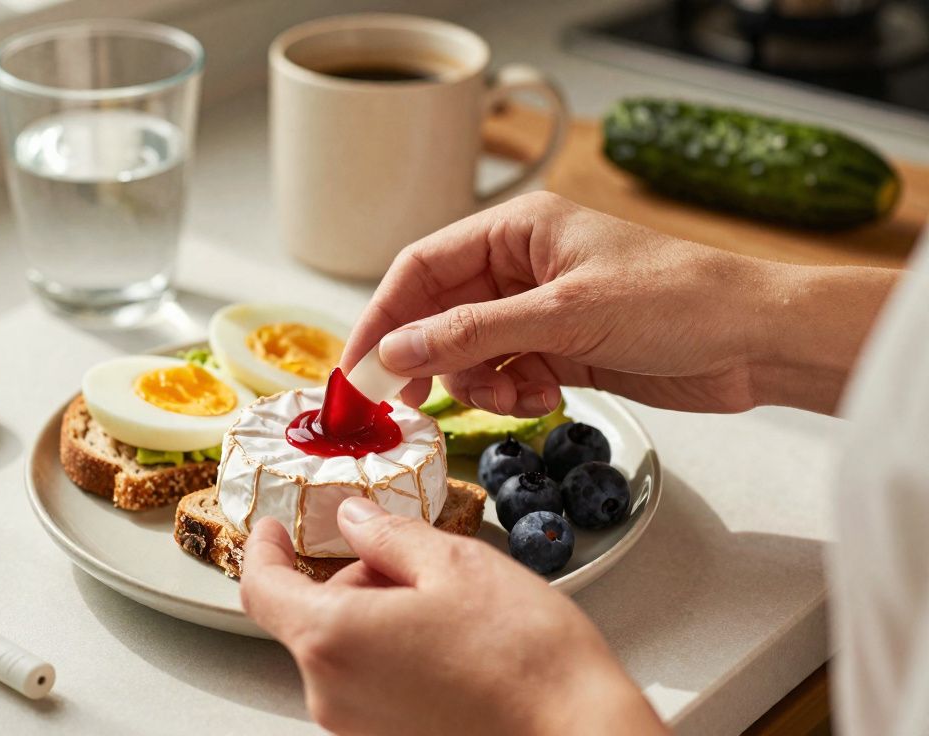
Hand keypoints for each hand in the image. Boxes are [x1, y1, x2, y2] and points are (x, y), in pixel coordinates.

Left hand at [241, 499, 666, 734]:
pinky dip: (398, 658)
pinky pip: (372, 687)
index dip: (263, 550)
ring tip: (455, 616)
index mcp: (333, 638)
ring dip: (382, 619)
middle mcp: (331, 694)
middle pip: (316, 617)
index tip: (273, 529)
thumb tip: (353, 518)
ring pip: (347, 650)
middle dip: (359, 581)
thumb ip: (388, 535)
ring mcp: (357, 730)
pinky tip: (456, 653)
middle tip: (424, 568)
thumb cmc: (526, 661)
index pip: (261, 589)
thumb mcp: (455, 564)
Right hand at [343, 191, 896, 415]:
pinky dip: (513, 394)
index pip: (422, 267)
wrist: (757, 342)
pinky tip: (546, 397)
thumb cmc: (676, 302)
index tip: (358, 367)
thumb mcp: (565, 316)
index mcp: (517, 231)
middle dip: (430, 358)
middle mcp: (522, 266)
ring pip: (471, 352)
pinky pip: (507, 374)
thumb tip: (399, 349)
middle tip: (411, 402)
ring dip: (479, 384)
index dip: (383, 315)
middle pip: (441, 313)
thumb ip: (474, 333)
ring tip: (515, 398)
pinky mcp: (563, 349)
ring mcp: (541, 310)